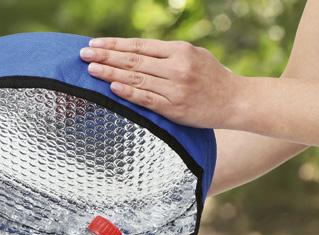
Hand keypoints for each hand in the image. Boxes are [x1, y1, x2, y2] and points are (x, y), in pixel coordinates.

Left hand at [80, 37, 243, 127]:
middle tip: (83, 54)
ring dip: (111, 72)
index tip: (94, 43)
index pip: (139, 45)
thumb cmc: (212, 78)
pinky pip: (146, 99)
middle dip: (106, 56)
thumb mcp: (194, 56)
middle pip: (133, 60)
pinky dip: (128, 92)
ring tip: (91, 69)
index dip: (115, 44)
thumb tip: (138, 53)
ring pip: (136, 78)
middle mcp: (176, 66)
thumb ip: (168, 55)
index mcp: (179, 50)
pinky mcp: (174, 107)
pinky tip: (111, 87)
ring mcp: (174, 88)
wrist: (236, 101)